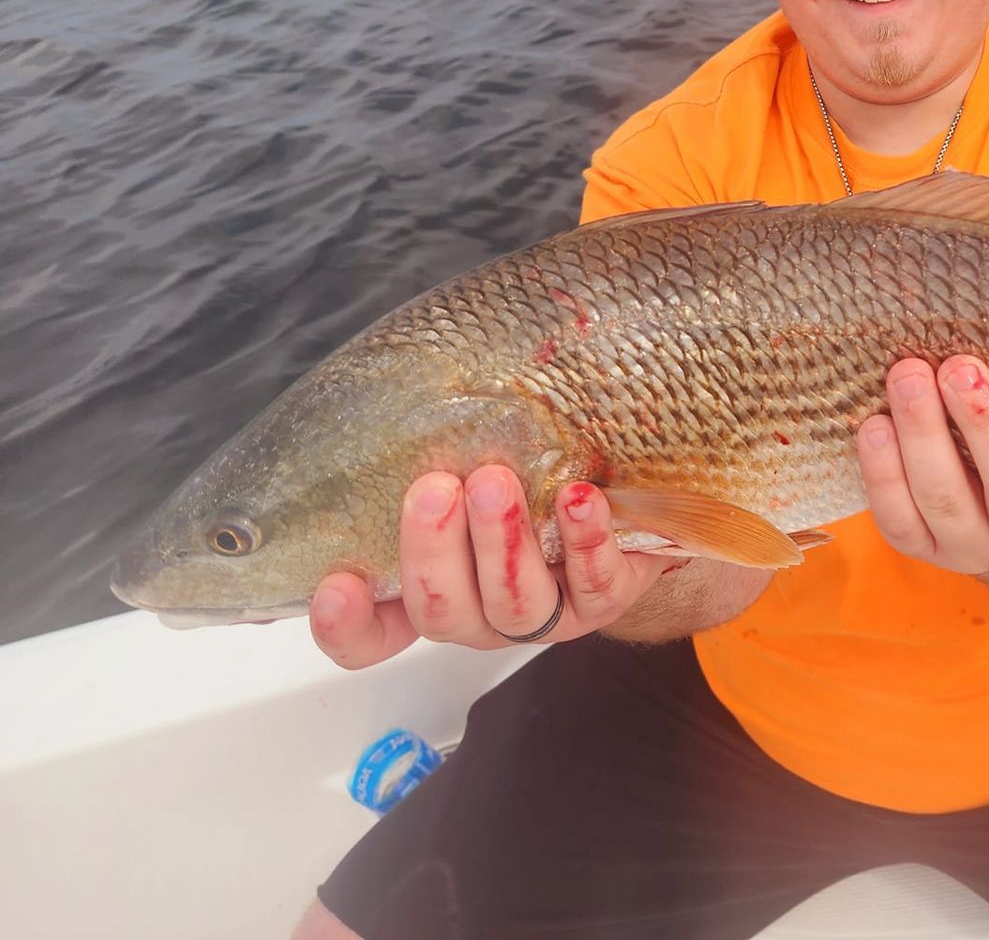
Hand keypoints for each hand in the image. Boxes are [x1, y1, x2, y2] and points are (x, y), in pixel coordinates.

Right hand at [308, 466, 677, 669]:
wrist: (624, 492)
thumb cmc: (529, 471)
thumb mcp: (467, 458)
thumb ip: (432, 444)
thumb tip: (407, 384)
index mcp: (435, 587)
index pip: (373, 634)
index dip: (346, 625)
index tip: (334, 586)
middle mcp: (481, 611)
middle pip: (441, 612)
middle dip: (433, 551)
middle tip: (435, 489)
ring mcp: (544, 613)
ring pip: (513, 604)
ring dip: (501, 545)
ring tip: (496, 484)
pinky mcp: (604, 598)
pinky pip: (595, 583)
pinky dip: (584, 539)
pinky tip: (577, 498)